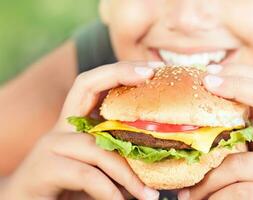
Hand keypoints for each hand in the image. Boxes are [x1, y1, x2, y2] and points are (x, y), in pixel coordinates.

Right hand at [1, 62, 163, 199]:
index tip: (152, 68)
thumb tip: (159, 157)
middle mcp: (63, 128)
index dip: (121, 71)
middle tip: (153, 74)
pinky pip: (86, 174)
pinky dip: (109, 191)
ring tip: (150, 195)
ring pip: (97, 145)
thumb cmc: (70, 190)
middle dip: (120, 73)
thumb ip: (120, 158)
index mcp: (78, 125)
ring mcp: (51, 145)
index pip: (95, 85)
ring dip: (128, 173)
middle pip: (86, 84)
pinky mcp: (44, 168)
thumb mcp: (101, 170)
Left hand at [178, 64, 252, 199]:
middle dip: (237, 85)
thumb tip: (191, 122)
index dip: (243, 75)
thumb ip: (236, 136)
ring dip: (206, 178)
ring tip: (185, 192)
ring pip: (238, 163)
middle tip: (205, 83)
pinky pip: (238, 191)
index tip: (211, 74)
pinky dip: (213, 198)